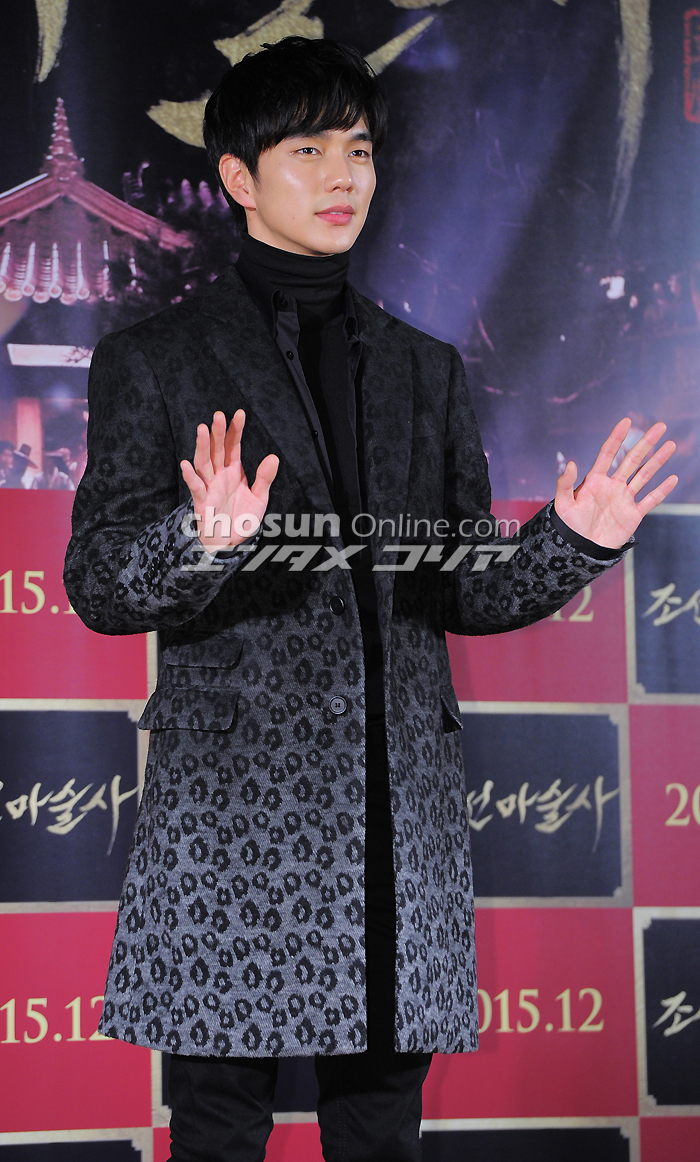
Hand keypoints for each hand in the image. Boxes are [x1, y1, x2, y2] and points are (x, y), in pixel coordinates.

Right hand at [180, 409, 278, 550]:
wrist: (232, 542)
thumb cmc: (243, 518)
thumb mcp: (260, 497)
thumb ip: (265, 478)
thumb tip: (274, 457)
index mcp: (233, 471)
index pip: (232, 445)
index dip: (235, 430)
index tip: (239, 413)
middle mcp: (219, 475)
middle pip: (216, 449)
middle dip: (217, 432)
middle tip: (218, 414)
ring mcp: (209, 487)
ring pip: (204, 463)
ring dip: (202, 447)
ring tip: (201, 430)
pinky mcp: (202, 502)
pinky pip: (196, 488)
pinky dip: (190, 477)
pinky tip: (186, 464)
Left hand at [554, 417, 677, 548]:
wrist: (580, 548)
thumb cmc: (569, 526)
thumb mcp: (563, 504)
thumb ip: (565, 483)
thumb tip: (571, 463)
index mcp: (595, 480)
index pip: (608, 453)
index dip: (617, 437)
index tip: (626, 421)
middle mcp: (612, 486)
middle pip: (632, 460)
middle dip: (645, 443)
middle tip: (659, 426)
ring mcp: (624, 499)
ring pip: (644, 476)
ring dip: (657, 461)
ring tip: (670, 445)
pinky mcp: (633, 514)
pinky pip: (650, 500)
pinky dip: (661, 490)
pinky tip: (672, 478)